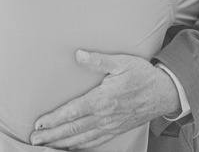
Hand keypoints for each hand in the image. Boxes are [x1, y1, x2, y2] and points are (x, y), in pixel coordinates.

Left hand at [30, 51, 179, 148]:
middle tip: (34, 140)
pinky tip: (69, 148)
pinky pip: (94, 142)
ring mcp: (110, 126)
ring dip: (61, 143)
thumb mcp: (121, 62)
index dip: (54, 119)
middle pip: (72, 129)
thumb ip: (98, 60)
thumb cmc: (142, 75)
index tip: (39, 123)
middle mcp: (104, 116)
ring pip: (81, 139)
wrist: (164, 92)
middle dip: (51, 135)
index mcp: (103, 99)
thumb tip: (78, 55)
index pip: (72, 112)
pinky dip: (79, 147)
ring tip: (45, 146)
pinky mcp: (116, 130)